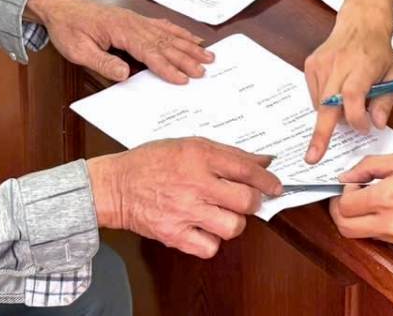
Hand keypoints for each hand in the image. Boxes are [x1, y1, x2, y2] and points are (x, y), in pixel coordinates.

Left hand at [27, 0, 212, 83]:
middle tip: (204, 69)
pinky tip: (189, 38)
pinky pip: (162, 26)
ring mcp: (136, 20)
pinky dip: (178, 33)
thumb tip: (125, 74)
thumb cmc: (69, 29)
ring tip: (207, 54)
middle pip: (165, 43)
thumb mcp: (78, 51)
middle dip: (186, 57)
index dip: (167, 66)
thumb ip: (103, 63)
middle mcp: (133, 23)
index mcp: (121, 30)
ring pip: (168, 34)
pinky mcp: (135, 21)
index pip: (149, 51)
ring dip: (188, 45)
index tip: (183, 78)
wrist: (62, 8)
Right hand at [87, 138, 282, 257]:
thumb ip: (227, 153)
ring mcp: (185, 211)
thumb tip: (262, 161)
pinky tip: (204, 228)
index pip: (246, 169)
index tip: (275, 185)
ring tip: (222, 214)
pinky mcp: (175, 235)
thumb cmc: (150, 162)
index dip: (267, 180)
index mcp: (198, 156)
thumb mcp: (189, 144)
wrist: (116, 186)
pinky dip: (212, 241)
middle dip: (253, 201)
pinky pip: (210, 247)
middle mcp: (195, 183)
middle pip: (245, 200)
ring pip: (233, 227)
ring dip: (233, 222)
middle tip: (246, 200)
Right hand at [303, 4, 392, 163]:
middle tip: (312, 157)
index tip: (364, 128)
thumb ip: (386, 101)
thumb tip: (377, 125)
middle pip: (327, 104)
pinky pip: (315, 96)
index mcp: (363, 65)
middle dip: (320, 133)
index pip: (352, 95)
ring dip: (334, 113)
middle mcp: (339, 63)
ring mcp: (321, 64)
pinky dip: (325, 103)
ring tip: (349, 99)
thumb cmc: (379, 51)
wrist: (361, 23)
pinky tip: (337, 90)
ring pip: (321, 104)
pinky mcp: (311, 65)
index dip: (356, 117)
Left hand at [331, 149, 392, 252]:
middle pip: (348, 230)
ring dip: (365, 219)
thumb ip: (369, 167)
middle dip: (342, 213)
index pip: (345, 208)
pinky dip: (387, 225)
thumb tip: (347, 177)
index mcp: (388, 199)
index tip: (350, 184)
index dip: (342, 194)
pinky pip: (391, 239)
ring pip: (369, 236)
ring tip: (382, 197)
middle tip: (352, 197)